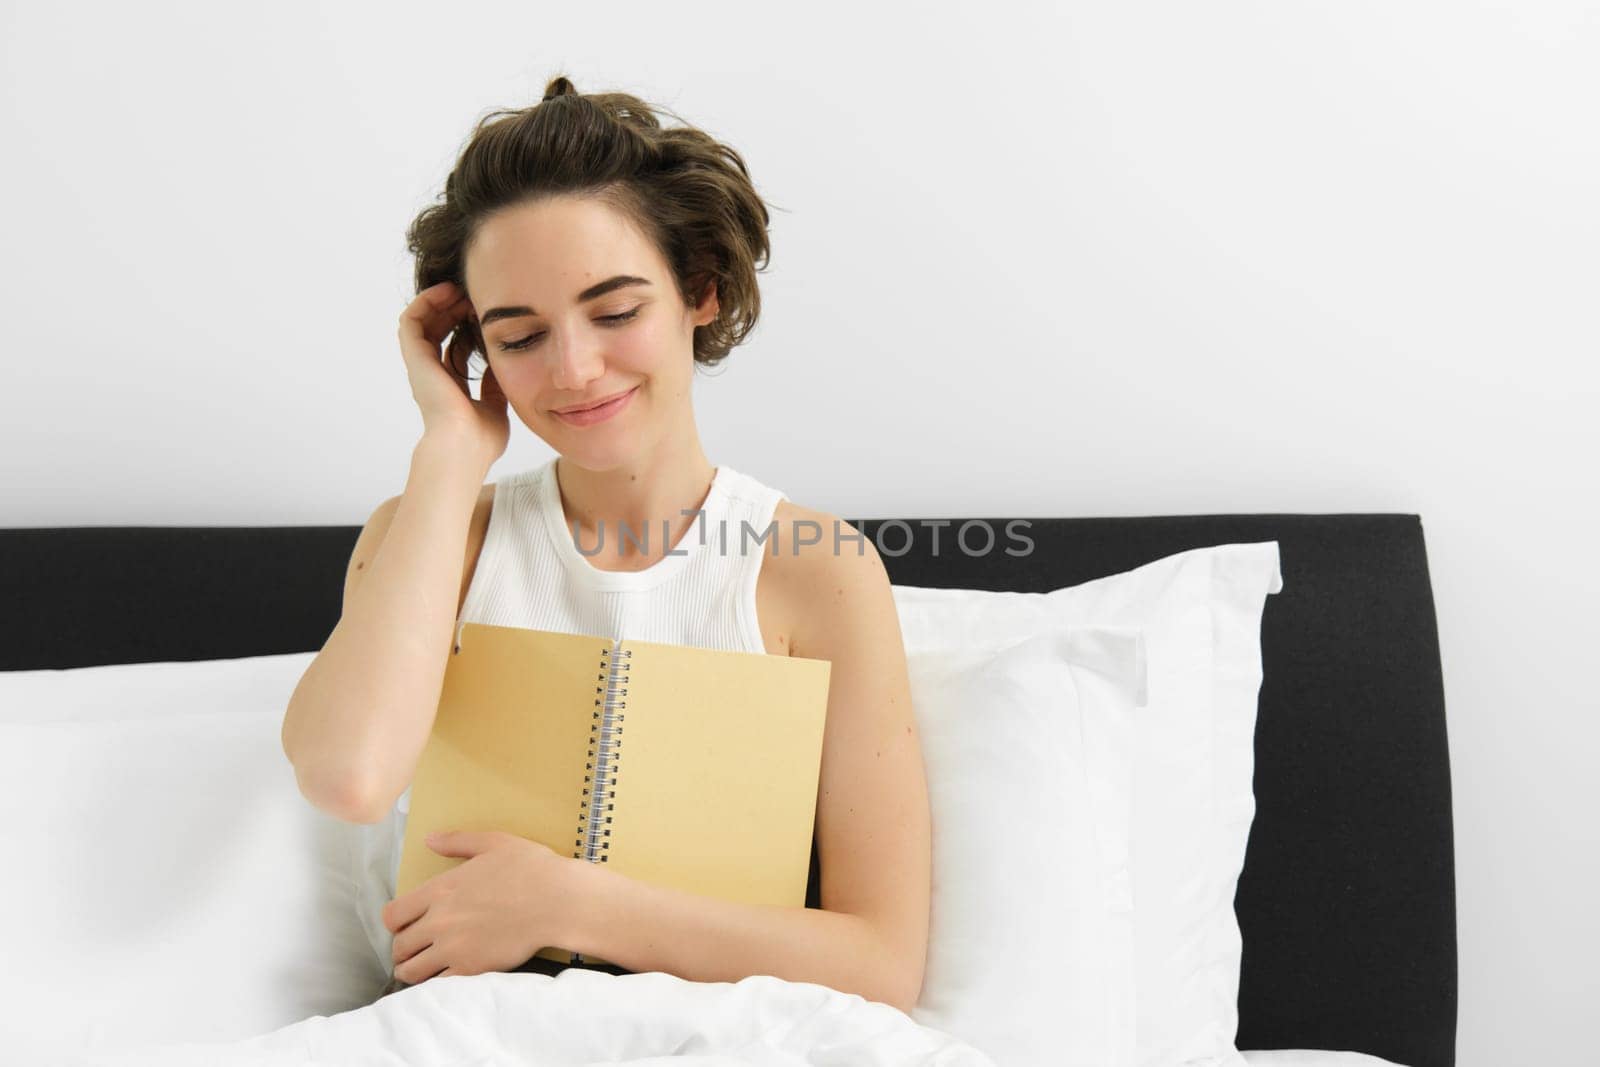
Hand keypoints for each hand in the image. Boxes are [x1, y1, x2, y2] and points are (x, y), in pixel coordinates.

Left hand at [382, 830, 583, 984]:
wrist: (558, 901)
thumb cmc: (530, 868)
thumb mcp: (494, 843)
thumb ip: (457, 842)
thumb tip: (429, 839)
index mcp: (440, 889)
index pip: (393, 915)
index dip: (394, 921)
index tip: (405, 923)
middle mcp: (439, 920)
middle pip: (398, 946)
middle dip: (403, 948)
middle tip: (415, 947)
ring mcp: (453, 948)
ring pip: (411, 971)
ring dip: (412, 969)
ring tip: (423, 966)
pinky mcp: (471, 969)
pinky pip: (437, 984)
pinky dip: (436, 982)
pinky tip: (446, 974)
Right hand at [397, 280, 509, 465]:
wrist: (465, 447)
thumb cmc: (482, 439)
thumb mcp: (497, 406)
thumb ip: (495, 385)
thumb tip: (503, 365)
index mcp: (450, 387)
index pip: (455, 349)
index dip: (469, 329)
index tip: (488, 315)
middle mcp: (432, 375)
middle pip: (438, 331)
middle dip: (455, 310)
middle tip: (474, 295)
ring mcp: (421, 366)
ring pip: (423, 322)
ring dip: (440, 301)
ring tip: (460, 288)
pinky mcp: (415, 358)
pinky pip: (412, 320)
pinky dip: (425, 301)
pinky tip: (447, 291)